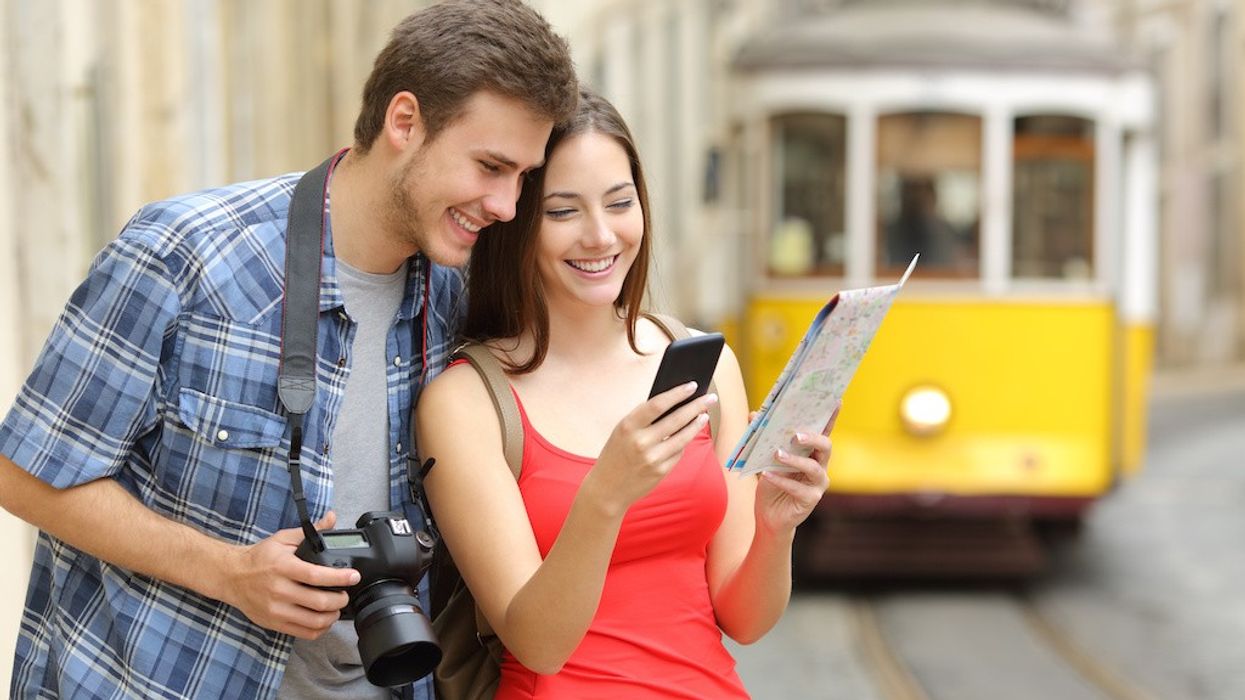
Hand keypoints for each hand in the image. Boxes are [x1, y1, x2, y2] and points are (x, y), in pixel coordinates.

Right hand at [218, 511, 360, 638]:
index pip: (315, 576)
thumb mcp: (283, 539)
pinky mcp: (274, 623)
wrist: (231, 577)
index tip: (353, 576)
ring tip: (337, 608)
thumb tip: (332, 518)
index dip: (339, 578)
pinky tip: (324, 620)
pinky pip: (303, 633)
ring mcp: (276, 610)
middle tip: (345, 594)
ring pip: (313, 621)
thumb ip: (310, 532)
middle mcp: (279, 590)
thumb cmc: (259, 558)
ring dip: (332, 616)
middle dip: (340, 600)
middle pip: (318, 602)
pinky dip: (319, 629)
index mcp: (283, 567)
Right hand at [585, 382, 718, 514]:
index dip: (677, 393)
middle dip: (696, 406)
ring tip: (704, 415)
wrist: (606, 489)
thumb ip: (643, 419)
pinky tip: (688, 435)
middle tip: (710, 397)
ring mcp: (652, 458)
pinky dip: (684, 443)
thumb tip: (674, 403)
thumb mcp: (622, 432)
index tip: (692, 385)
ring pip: (683, 437)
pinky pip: (678, 452)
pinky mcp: (661, 471)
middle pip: (676, 419)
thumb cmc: (615, 454)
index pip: (658, 404)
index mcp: (628, 426)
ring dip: (697, 424)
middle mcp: (641, 442)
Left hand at [754, 403, 839, 535]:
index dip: (830, 417)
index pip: (823, 431)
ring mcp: (818, 484)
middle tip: (796, 435)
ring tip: (777, 454)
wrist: (769, 516)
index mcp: (812, 452)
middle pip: (825, 446)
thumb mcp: (763, 458)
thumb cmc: (771, 483)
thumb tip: (755, 413)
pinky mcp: (811, 499)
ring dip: (795, 460)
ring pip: (813, 467)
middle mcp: (820, 466)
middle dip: (813, 438)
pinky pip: (798, 488)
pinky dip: (781, 480)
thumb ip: (762, 437)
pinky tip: (767, 474)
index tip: (835, 400)